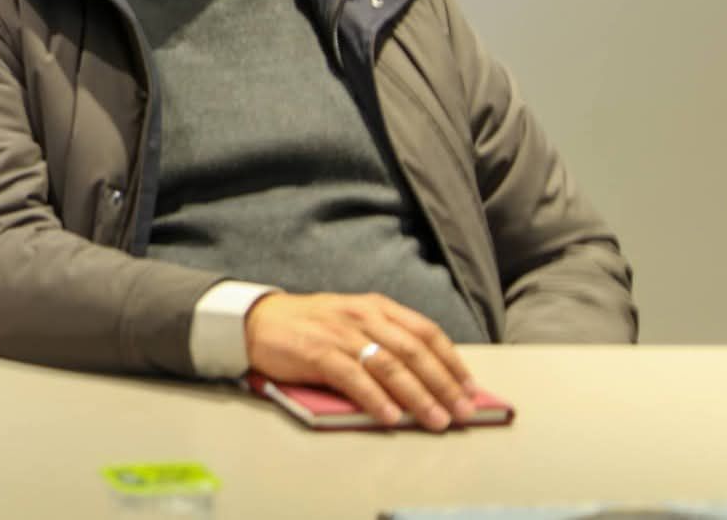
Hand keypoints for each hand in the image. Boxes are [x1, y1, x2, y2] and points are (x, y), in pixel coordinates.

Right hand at [244, 292, 474, 431]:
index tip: (470, 387)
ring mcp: (340, 333)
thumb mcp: (352, 323)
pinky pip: (354, 377)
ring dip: (417, 396)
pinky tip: (391, 416)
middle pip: (414, 350)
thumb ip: (384, 341)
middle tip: (461, 411)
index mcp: (375, 306)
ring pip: (390, 365)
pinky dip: (376, 398)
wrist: (256, 321)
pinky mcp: (318, 352)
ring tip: (435, 420)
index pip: (425, 331)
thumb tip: (426, 379)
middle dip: (443, 383)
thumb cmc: (309, 328)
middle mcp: (362, 315)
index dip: (452, 360)